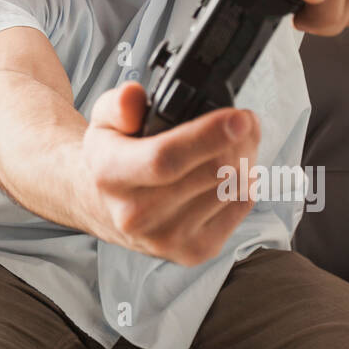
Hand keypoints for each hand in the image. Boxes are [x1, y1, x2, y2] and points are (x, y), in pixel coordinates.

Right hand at [78, 81, 258, 266]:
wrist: (103, 207)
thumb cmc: (111, 158)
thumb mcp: (103, 120)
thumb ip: (119, 103)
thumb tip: (134, 97)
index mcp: (111, 175)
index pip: (165, 159)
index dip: (209, 136)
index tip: (239, 118)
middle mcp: (136, 214)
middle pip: (211, 173)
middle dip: (239, 140)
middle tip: (242, 120)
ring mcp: (166, 238)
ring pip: (231, 188)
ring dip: (245, 159)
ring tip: (235, 144)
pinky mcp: (194, 251)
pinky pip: (240, 207)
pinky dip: (245, 183)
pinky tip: (230, 170)